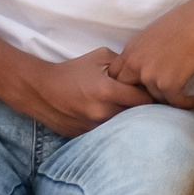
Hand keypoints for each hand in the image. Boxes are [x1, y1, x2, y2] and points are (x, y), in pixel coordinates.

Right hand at [17, 50, 155, 138]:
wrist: (41, 90)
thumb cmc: (72, 71)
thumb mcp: (100, 57)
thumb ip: (124, 64)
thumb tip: (143, 72)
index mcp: (108, 91)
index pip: (145, 99)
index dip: (151, 94)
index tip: (152, 90)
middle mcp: (104, 113)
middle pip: (139, 116)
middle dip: (146, 109)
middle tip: (147, 102)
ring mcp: (95, 128)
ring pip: (126, 128)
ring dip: (132, 120)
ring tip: (132, 111)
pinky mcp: (88, 137)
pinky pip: (111, 134)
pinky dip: (116, 128)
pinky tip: (115, 120)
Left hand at [112, 0, 193, 111]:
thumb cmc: (182, 23)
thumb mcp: (151, 36)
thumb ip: (141, 53)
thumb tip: (145, 68)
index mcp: (130, 51)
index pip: (116, 76)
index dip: (128, 84)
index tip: (144, 87)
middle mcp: (135, 63)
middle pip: (128, 91)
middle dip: (143, 96)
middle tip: (160, 96)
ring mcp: (150, 74)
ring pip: (155, 98)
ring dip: (170, 99)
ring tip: (183, 98)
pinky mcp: (168, 83)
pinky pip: (174, 102)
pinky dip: (185, 103)